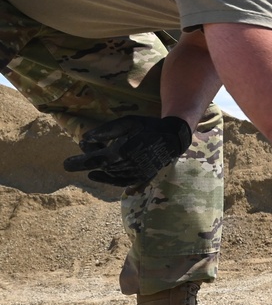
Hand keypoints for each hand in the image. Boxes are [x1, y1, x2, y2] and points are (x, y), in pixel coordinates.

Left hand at [63, 115, 191, 186]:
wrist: (173, 138)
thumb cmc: (148, 127)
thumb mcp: (128, 122)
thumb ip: (106, 131)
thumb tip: (85, 139)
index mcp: (124, 150)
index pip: (96, 160)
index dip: (79, 162)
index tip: (65, 164)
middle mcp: (128, 165)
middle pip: (101, 166)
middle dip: (87, 161)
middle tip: (74, 160)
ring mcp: (136, 173)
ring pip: (110, 174)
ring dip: (99, 168)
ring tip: (93, 160)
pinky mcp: (142, 177)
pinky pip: (121, 182)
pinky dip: (109, 179)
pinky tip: (97, 175)